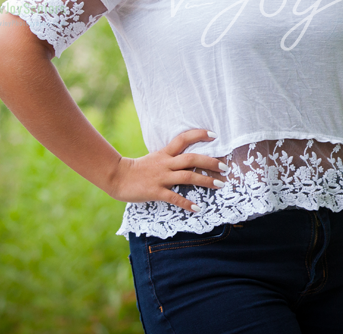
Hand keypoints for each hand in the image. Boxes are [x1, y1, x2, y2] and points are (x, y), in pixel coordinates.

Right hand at [107, 128, 227, 211]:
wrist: (117, 177)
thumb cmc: (137, 169)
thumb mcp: (155, 158)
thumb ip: (170, 158)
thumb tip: (188, 161)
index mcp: (165, 153)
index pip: (183, 139)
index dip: (198, 135)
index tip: (214, 135)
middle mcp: (165, 163)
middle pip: (191, 159)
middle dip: (210, 162)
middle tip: (225, 167)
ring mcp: (161, 177)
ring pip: (187, 176)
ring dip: (205, 180)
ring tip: (219, 185)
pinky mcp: (155, 191)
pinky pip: (174, 197)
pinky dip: (187, 202)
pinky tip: (197, 208)